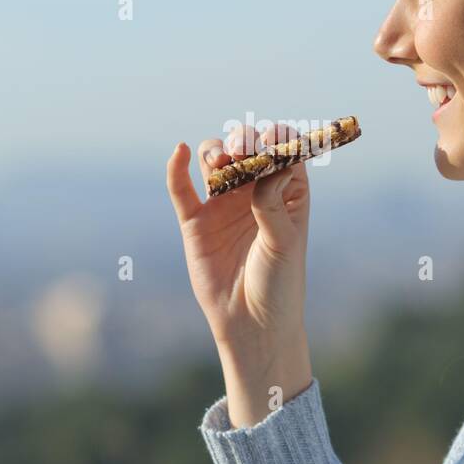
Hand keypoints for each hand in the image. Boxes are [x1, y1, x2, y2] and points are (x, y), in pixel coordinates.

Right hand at [165, 123, 313, 425]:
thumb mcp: (283, 241)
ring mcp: (223, 203)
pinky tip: (180, 152)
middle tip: (243, 150)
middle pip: (246, 148)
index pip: (283, 151)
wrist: (252, 324)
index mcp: (286, 191)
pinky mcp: (195, 221)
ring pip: (215, 160)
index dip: (278, 138)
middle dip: (244, 140)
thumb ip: (273, 202)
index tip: (272, 140)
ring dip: (216, 150)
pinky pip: (182, 189)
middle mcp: (254, 191)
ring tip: (221, 161)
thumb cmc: (279, 283)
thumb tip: (268, 163)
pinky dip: (177, 168)